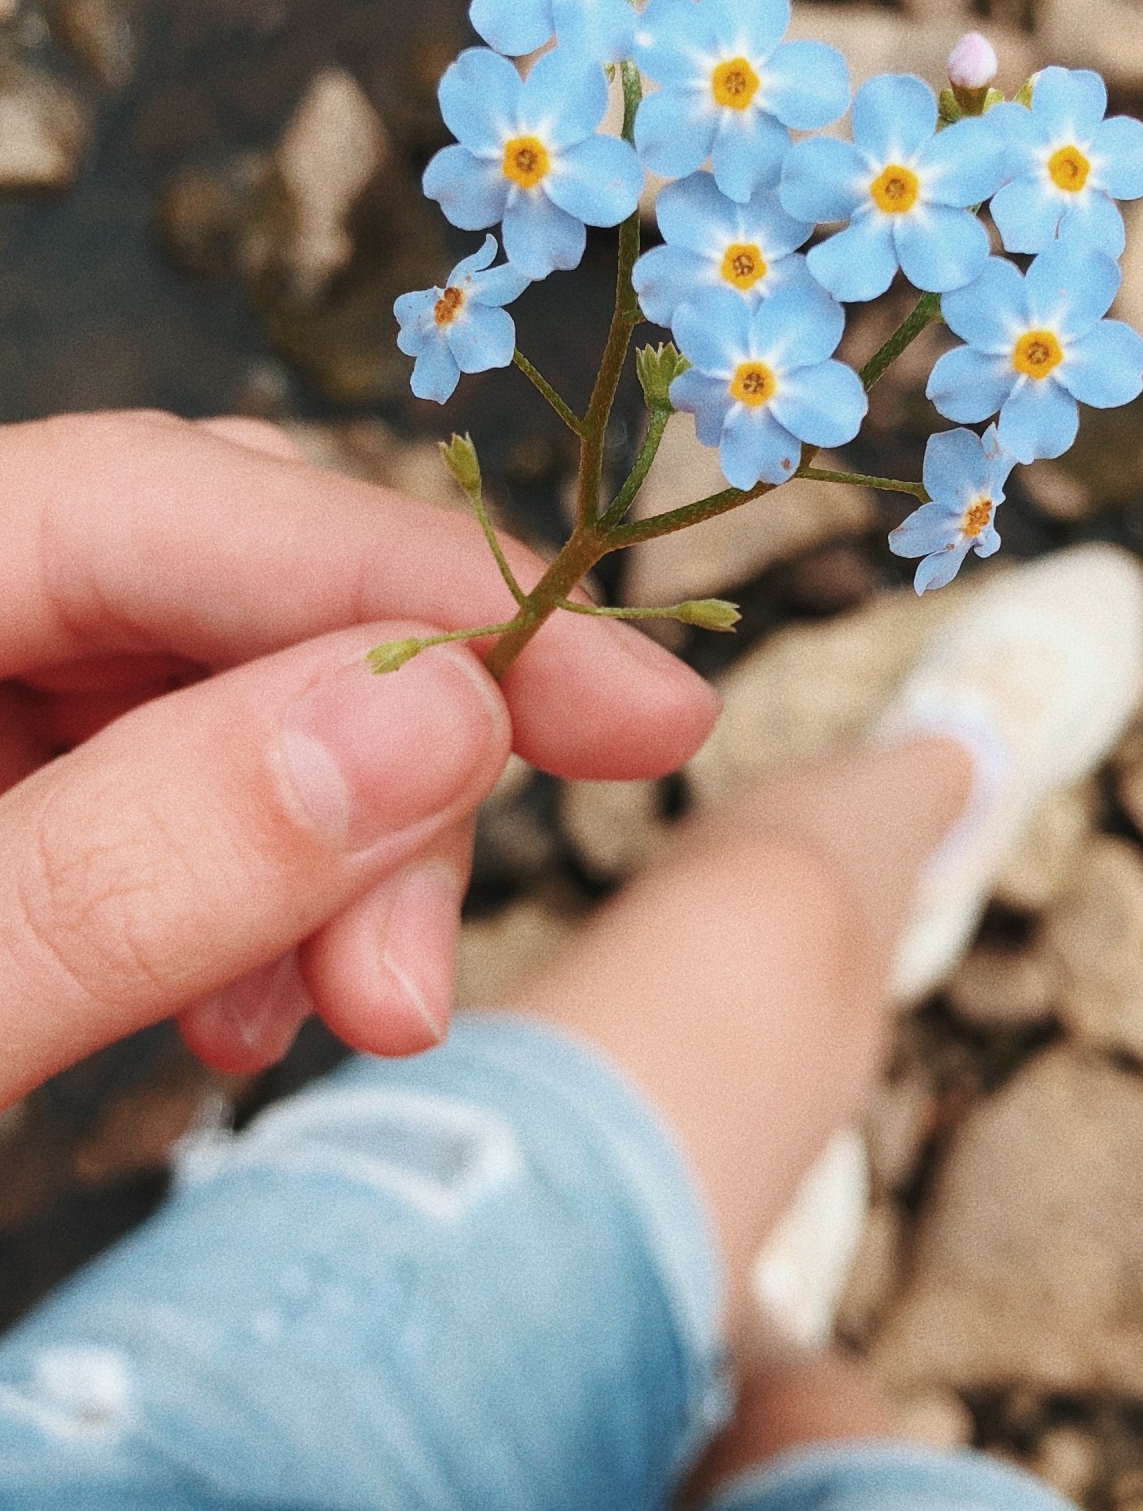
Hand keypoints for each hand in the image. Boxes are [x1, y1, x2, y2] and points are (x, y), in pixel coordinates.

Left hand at [0, 413, 715, 1106]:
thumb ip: (137, 862)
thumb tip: (437, 720)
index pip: (162, 495)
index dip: (415, 588)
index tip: (636, 704)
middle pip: (211, 589)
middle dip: (375, 768)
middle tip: (417, 974)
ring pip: (211, 697)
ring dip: (328, 860)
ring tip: (351, 1015)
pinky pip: (161, 793)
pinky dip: (248, 900)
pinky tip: (248, 1012)